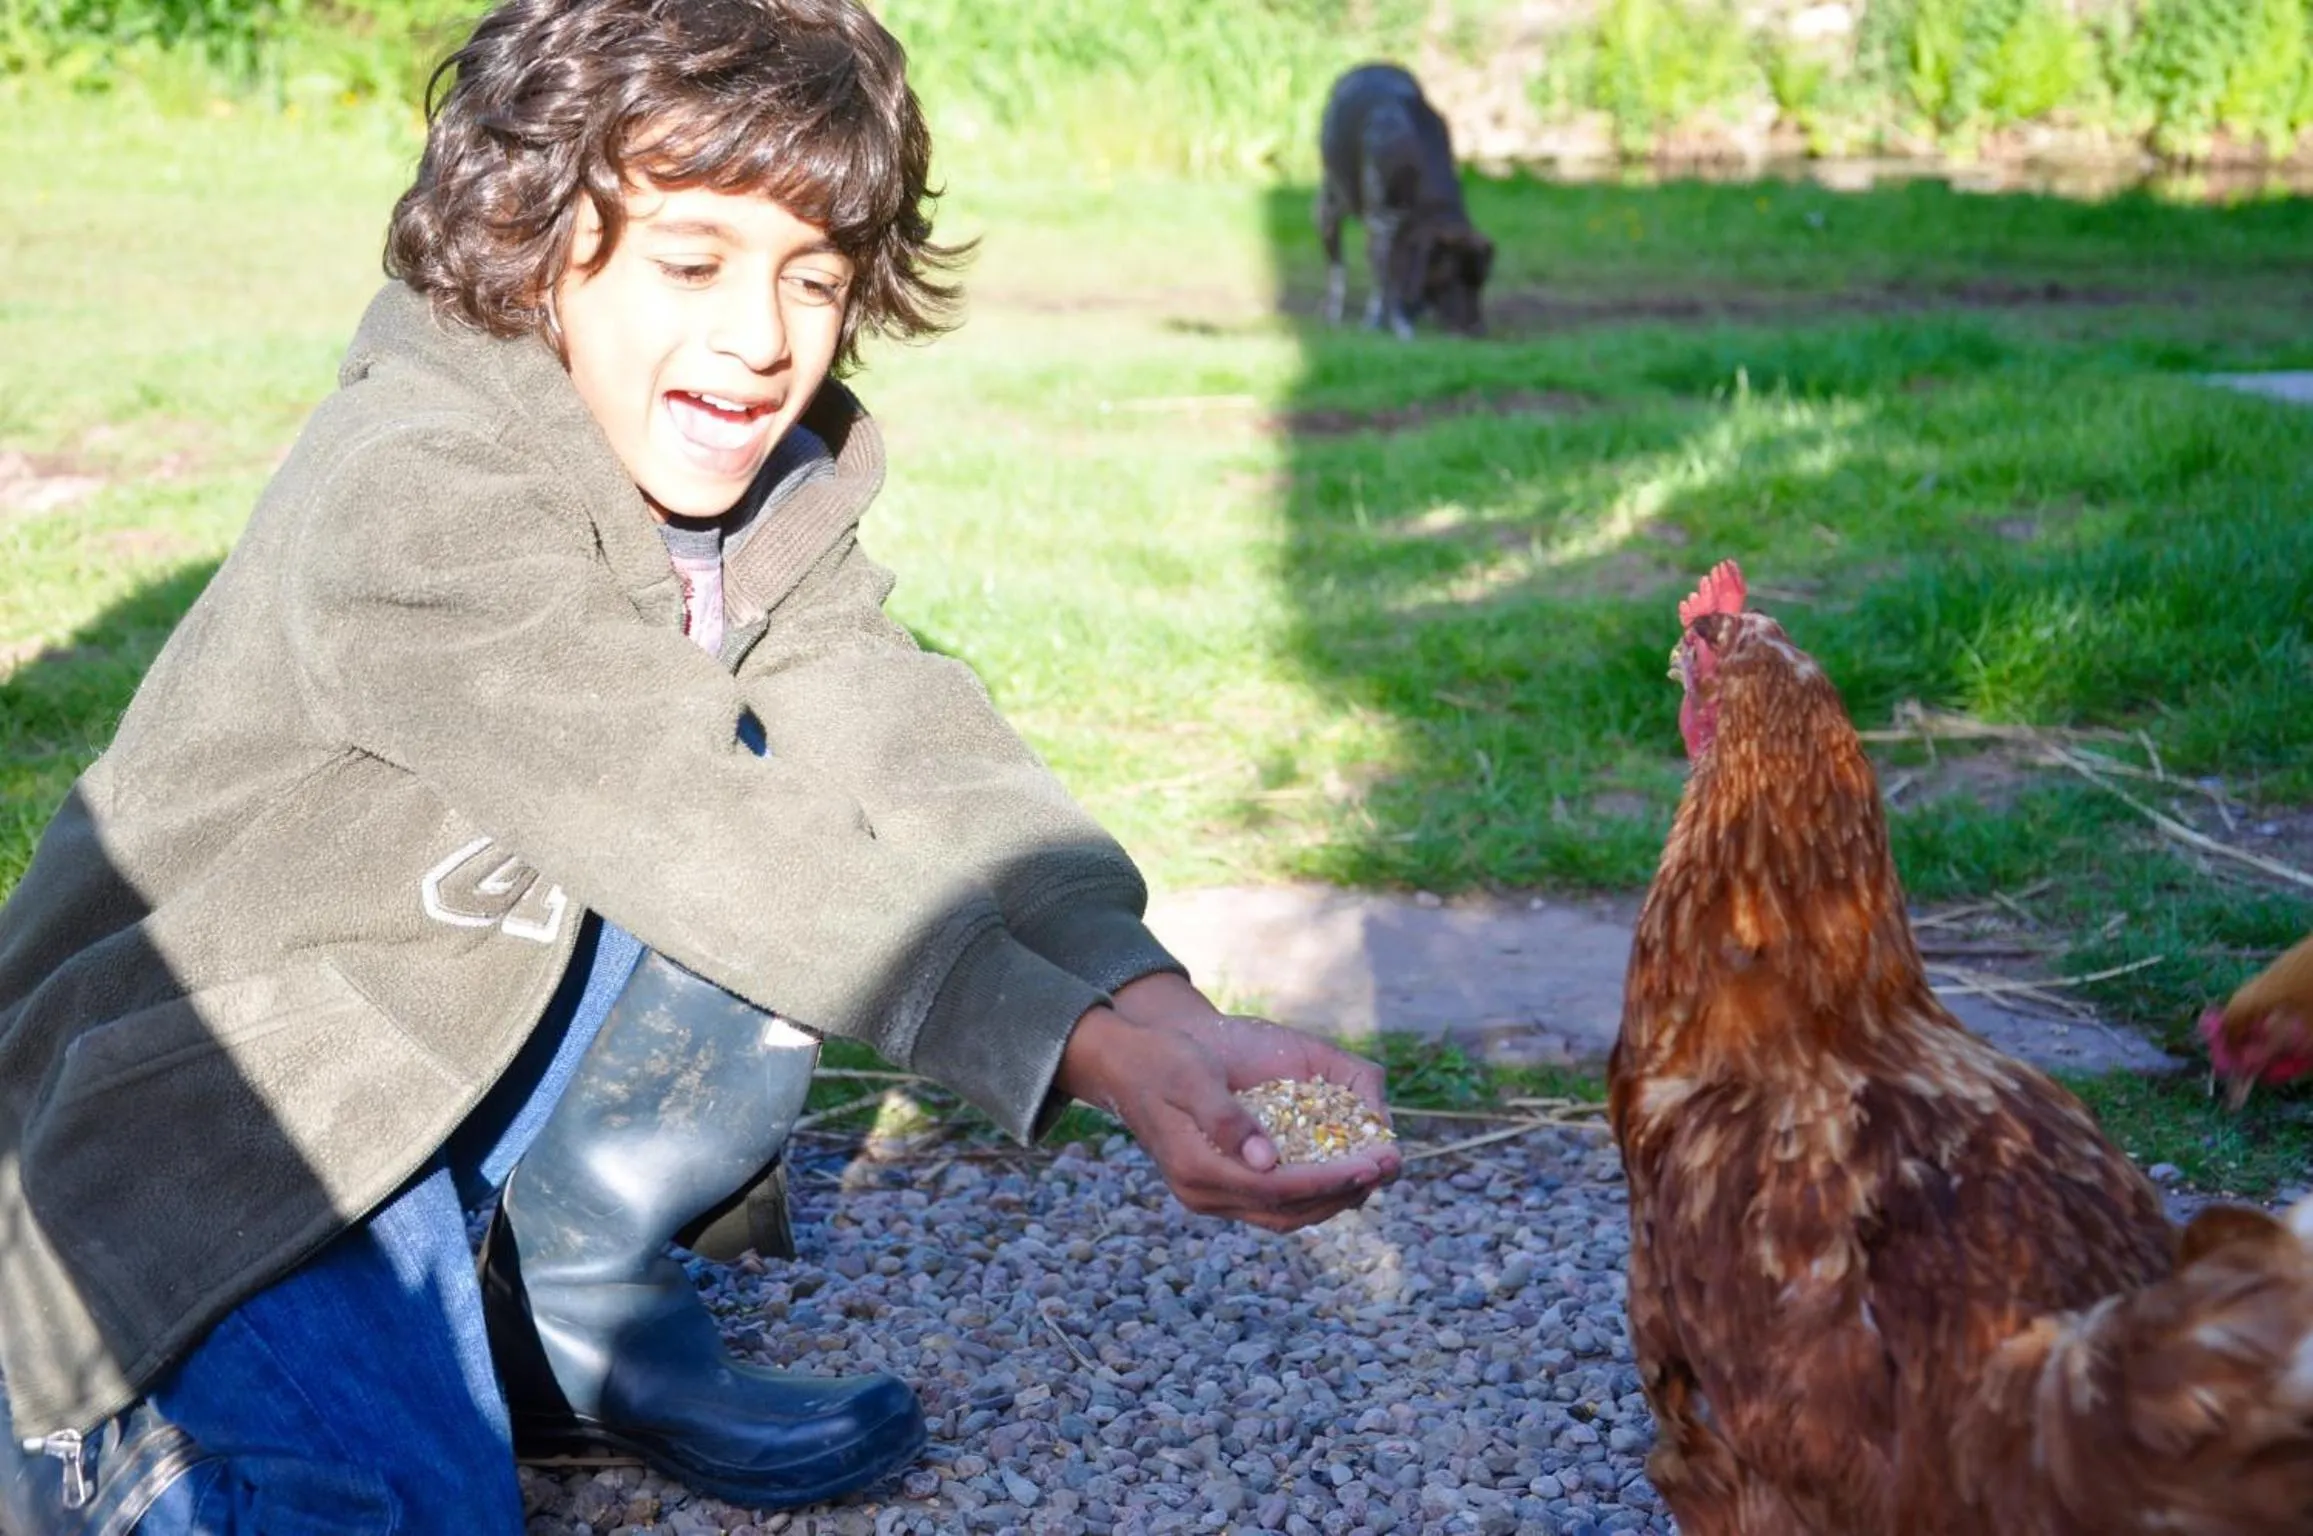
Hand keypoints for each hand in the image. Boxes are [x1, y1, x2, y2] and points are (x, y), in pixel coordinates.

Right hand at [1057, 974, 1399, 1232]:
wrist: (1124, 1063)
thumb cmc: (1161, 1059)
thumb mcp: (1193, 1076)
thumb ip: (1227, 1119)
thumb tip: (1268, 1161)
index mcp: (1197, 1169)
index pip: (1276, 1189)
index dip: (1328, 1180)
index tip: (1370, 1165)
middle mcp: (1202, 1193)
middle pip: (1286, 1212)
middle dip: (1341, 1193)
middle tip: (1388, 1167)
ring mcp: (1208, 1195)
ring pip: (1282, 1215)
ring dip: (1331, 1198)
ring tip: (1375, 1172)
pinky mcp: (1217, 1186)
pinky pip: (1272, 1204)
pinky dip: (1310, 1192)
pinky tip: (1338, 1170)